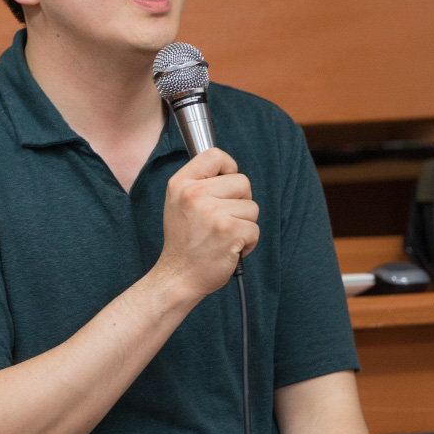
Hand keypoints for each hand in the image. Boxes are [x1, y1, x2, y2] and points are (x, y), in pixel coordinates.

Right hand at [156, 147, 258, 298]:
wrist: (178, 277)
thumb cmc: (184, 241)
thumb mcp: (178, 203)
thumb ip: (199, 183)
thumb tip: (229, 170)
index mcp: (181, 184)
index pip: (215, 155)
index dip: (229, 168)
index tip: (226, 185)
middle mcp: (194, 194)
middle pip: (242, 181)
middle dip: (241, 202)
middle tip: (222, 220)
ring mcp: (212, 213)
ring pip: (252, 207)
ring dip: (244, 224)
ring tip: (223, 236)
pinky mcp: (229, 231)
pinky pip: (255, 229)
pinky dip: (248, 242)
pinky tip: (229, 249)